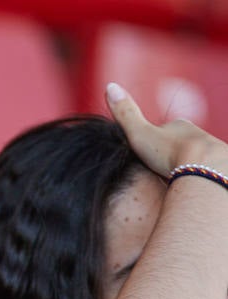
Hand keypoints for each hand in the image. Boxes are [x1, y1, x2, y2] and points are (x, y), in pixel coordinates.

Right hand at [106, 82, 227, 175]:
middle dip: (168, 155)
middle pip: (178, 145)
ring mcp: (209, 150)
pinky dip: (192, 177)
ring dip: (181, 168)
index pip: (163, 132)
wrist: (202, 168)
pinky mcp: (215, 168)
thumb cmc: (169, 153)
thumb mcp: (138, 133)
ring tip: (171, 182)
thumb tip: (109, 85)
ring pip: (190, 159)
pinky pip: (200, 172)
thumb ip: (125, 114)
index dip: (152, 143)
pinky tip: (185, 187)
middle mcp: (197, 134)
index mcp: (179, 125)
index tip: (144, 155)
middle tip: (157, 171)